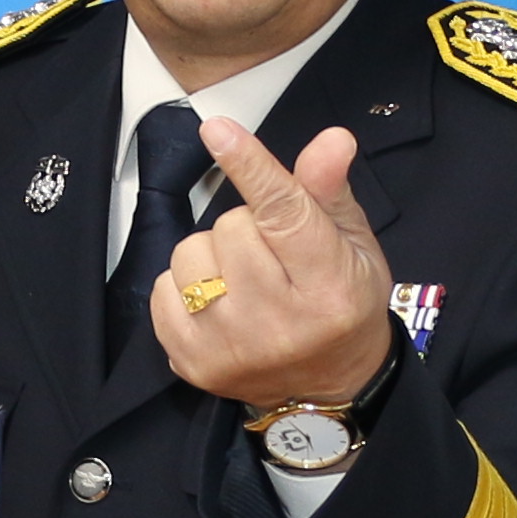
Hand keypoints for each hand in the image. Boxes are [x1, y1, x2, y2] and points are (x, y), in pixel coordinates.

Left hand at [155, 120, 394, 406]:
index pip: (284, 215)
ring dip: (212, 255)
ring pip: (191, 254)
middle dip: (247, 227)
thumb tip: (331, 138)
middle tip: (273, 256)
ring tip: (243, 279)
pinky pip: (163, 289)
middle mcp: (279, 324)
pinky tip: (218, 303)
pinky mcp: (193, 363)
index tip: (217, 128)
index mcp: (329, 288)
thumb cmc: (343, 301)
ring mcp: (231, 348)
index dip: (250, 168)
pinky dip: (184, 286)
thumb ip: (330, 191)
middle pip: (231, 227)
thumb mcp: (354, 244)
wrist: (328, 388)